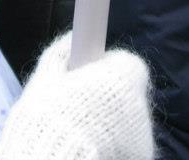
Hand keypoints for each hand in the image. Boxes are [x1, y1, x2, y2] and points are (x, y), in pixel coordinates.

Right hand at [0, 32, 154, 159]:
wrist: (54, 158)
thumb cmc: (48, 117)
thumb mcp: (45, 79)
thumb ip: (60, 55)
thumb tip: (69, 40)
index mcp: (120, 76)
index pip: (125, 62)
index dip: (106, 68)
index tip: (88, 77)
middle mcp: (139, 102)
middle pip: (129, 91)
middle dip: (110, 97)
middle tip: (82, 107)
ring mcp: (143, 133)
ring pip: (130, 118)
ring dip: (114, 121)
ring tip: (84, 131)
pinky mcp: (142, 154)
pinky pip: (131, 142)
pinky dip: (118, 143)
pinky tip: (95, 147)